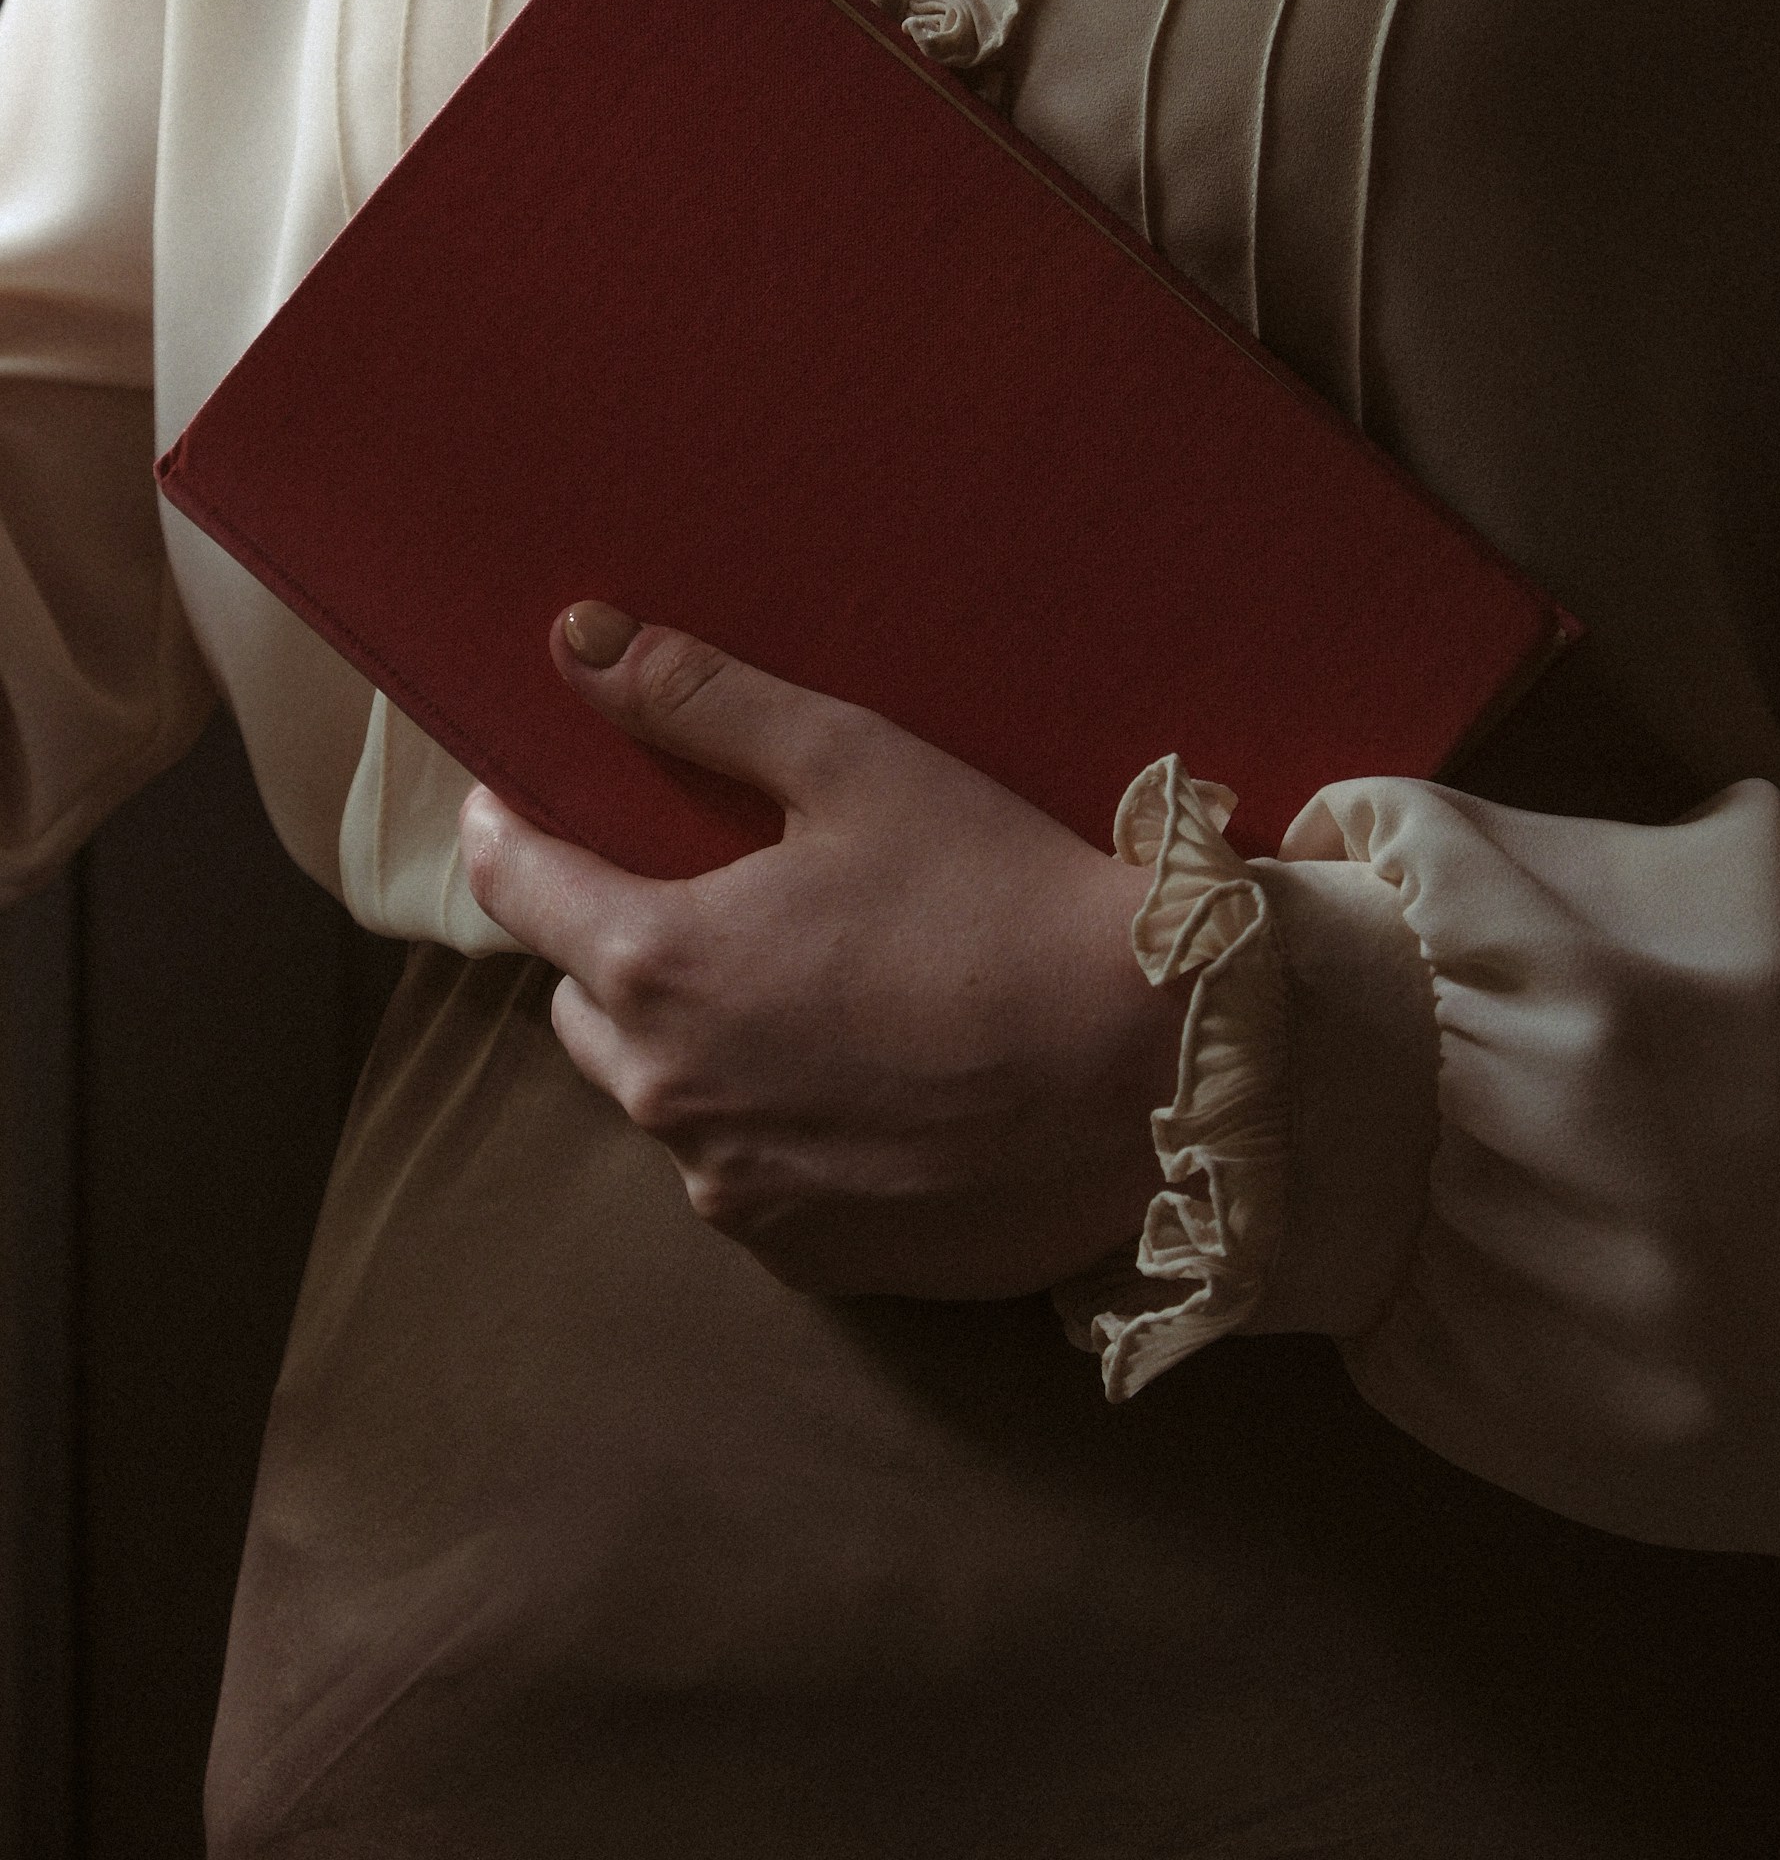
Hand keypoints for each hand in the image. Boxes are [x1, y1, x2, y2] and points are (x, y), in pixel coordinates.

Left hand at [458, 609, 1187, 1301]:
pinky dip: (775, 1126)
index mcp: (661, 966)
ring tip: (806, 992)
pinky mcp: (813, 1259)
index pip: (519, 891)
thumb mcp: (857, 764)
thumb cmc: (1002, 898)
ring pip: (667, 1100)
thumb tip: (578, 638)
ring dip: (699, 1045)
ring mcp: (740, 1194)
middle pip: (583, 1006)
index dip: (509, 834)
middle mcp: (673, 1100)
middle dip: (617, 947)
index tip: (513, 804)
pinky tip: (865, 1081)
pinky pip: (748, 1176)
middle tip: (707, 896)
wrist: (1151, 1070)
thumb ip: (702, 701)